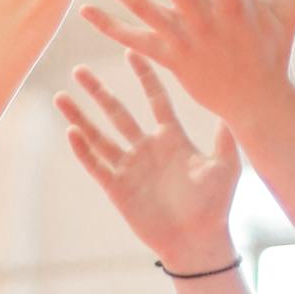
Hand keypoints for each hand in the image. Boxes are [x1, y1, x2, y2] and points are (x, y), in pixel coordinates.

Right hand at [57, 55, 241, 269]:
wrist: (198, 242)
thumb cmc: (214, 206)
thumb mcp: (224, 166)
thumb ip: (225, 136)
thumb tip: (233, 102)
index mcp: (172, 138)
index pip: (155, 99)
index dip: (144, 75)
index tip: (131, 51)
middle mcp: (147, 148)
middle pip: (117, 112)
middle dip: (98, 91)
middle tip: (79, 69)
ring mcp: (130, 168)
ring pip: (99, 135)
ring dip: (80, 116)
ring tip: (61, 96)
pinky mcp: (118, 188)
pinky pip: (96, 165)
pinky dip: (83, 149)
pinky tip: (70, 132)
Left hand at [78, 0, 294, 129]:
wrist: (257, 103)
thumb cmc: (273, 51)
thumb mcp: (289, 9)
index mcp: (233, 1)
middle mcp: (204, 18)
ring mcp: (183, 40)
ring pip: (141, 7)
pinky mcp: (169, 59)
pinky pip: (134, 40)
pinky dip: (109, 26)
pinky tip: (84, 10)